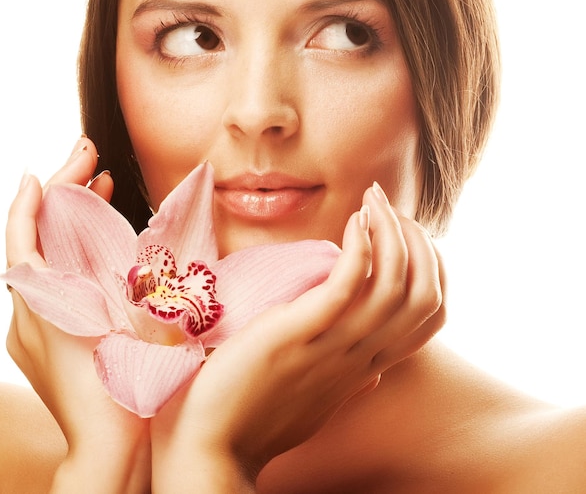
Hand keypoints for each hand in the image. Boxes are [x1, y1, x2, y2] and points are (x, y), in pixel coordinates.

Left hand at [6, 137, 149, 492]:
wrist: (112, 446)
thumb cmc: (118, 384)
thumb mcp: (110, 315)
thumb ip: (87, 269)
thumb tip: (71, 242)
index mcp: (37, 299)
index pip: (23, 230)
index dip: (36, 194)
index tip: (54, 164)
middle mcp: (23, 310)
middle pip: (34, 237)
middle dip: (62, 194)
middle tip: (89, 161)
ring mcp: (30, 327)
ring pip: (45, 258)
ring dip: (70, 222)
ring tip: (99, 189)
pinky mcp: (42, 341)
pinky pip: (51, 283)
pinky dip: (70, 255)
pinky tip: (95, 242)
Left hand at [150, 182, 444, 490]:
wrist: (214, 445)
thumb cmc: (261, 416)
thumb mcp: (319, 400)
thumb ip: (350, 381)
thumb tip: (373, 374)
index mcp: (366, 365)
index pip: (430, 316)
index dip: (434, 269)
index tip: (408, 238)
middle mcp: (361, 356)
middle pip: (423, 293)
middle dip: (419, 242)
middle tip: (390, 208)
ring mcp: (333, 345)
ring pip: (394, 282)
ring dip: (391, 232)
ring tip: (373, 201)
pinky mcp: (300, 331)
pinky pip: (348, 283)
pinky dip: (360, 246)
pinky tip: (353, 220)